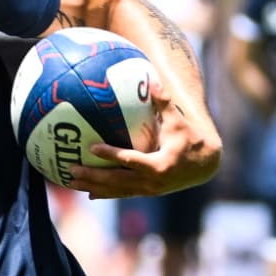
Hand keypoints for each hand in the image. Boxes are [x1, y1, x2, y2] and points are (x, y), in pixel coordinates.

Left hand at [65, 76, 218, 198]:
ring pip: (117, 190)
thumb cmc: (189, 139)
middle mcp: (152, 181)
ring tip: (70, 181)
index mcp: (160, 164)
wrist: (205, 165)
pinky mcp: (147, 193)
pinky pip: (122, 194)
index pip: (130, 159)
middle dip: (93, 175)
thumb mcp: (178, 121)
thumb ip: (164, 103)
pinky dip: (106, 193)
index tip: (92, 147)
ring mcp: (149, 190)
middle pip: (117, 180)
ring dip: (93, 186)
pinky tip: (88, 193)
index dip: (111, 154)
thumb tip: (152, 81)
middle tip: (71, 168)